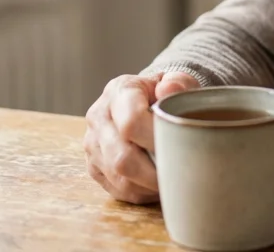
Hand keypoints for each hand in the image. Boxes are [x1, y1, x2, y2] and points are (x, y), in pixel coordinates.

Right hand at [84, 71, 200, 202]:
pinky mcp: (93, 166)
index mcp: (118, 91)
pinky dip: (142, 192)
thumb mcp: (177, 81)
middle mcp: (99, 117)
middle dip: (155, 173)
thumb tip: (169, 89)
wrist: (145, 101)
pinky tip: (158, 185)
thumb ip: (179, 82)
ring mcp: (92, 144)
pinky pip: (118, 189)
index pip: (131, 122)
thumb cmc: (165, 95)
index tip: (181, 149)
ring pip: (119, 178)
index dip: (156, 141)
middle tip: (181, 176)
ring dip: (149, 186)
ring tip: (172, 181)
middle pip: (122, 158)